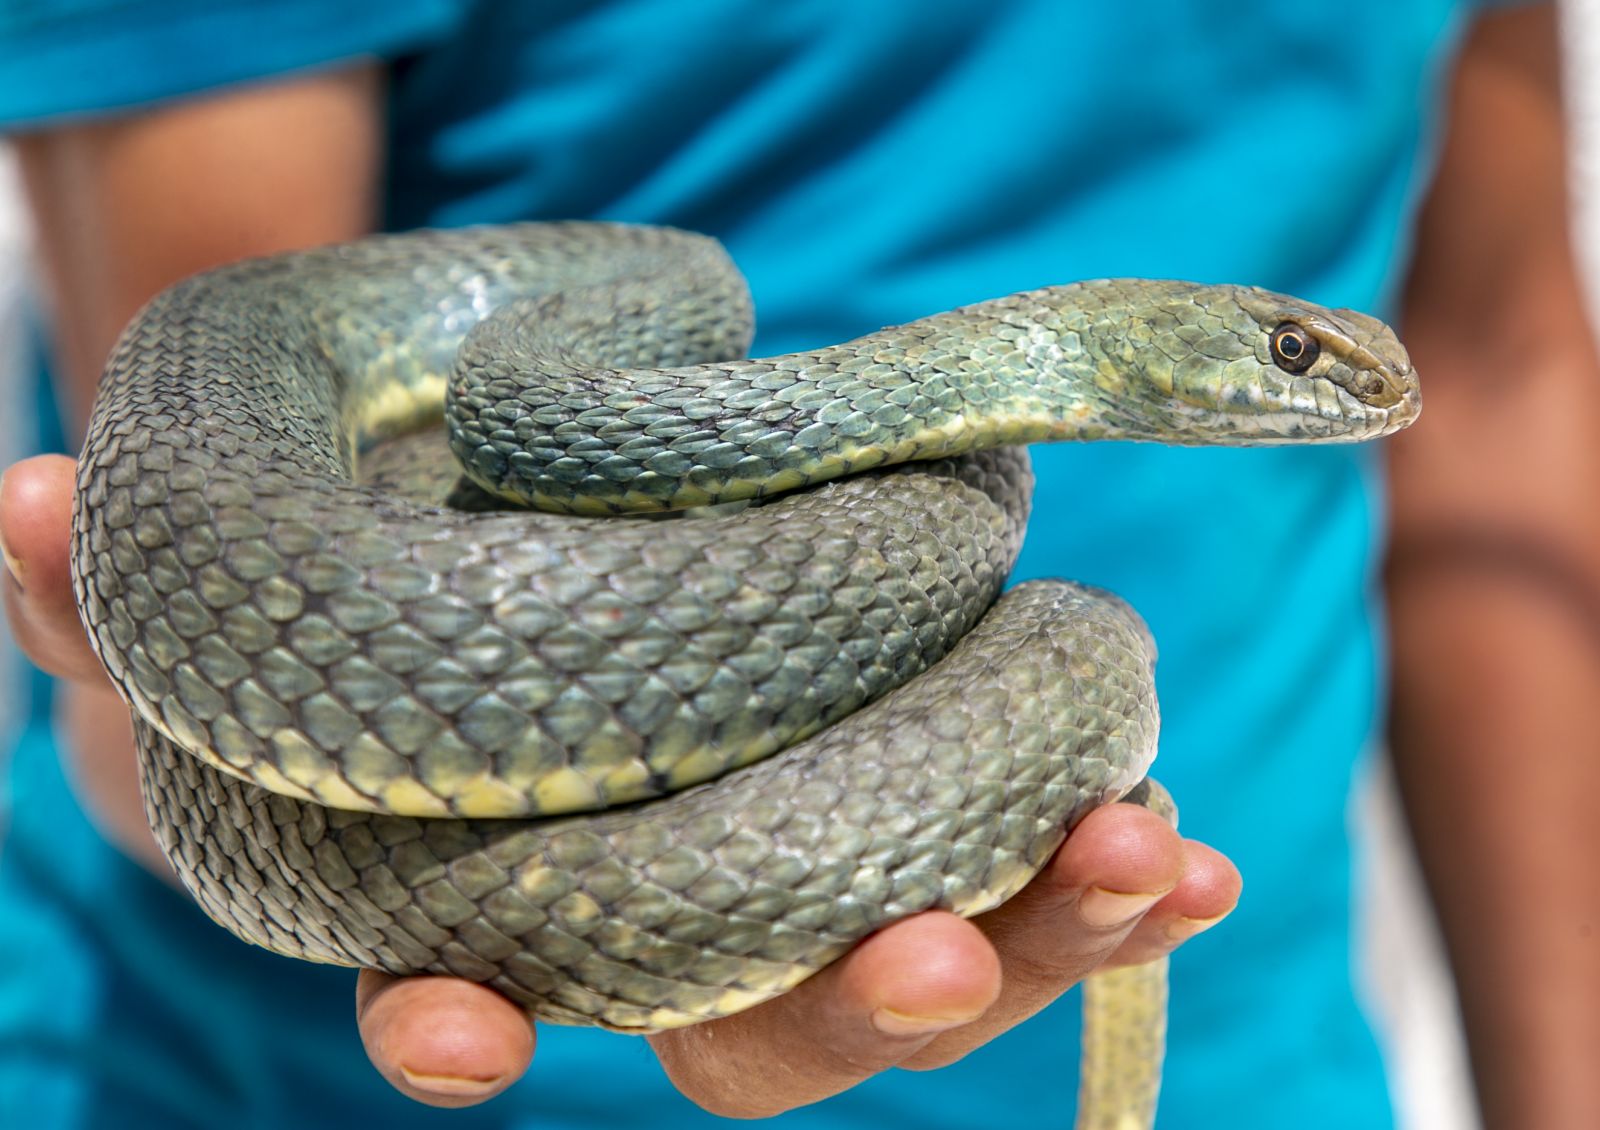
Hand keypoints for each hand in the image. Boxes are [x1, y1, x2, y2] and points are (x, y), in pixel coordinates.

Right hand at [2, 454, 1240, 1113]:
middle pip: (748, 1023)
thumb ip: (121, 591)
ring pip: (911, 961)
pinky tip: (1182, 847)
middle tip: (929, 963)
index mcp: (501, 901)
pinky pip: (1010, 860)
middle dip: (844, 1005)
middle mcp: (665, 924)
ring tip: (1140, 862)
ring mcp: (799, 878)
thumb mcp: (246, 621)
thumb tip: (11, 510)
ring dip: (1029, 927)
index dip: (451, 1023)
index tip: (455, 1036)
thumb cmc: (380, 634)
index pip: (470, 992)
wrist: (528, 587)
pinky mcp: (907, 803)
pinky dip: (1097, 862)